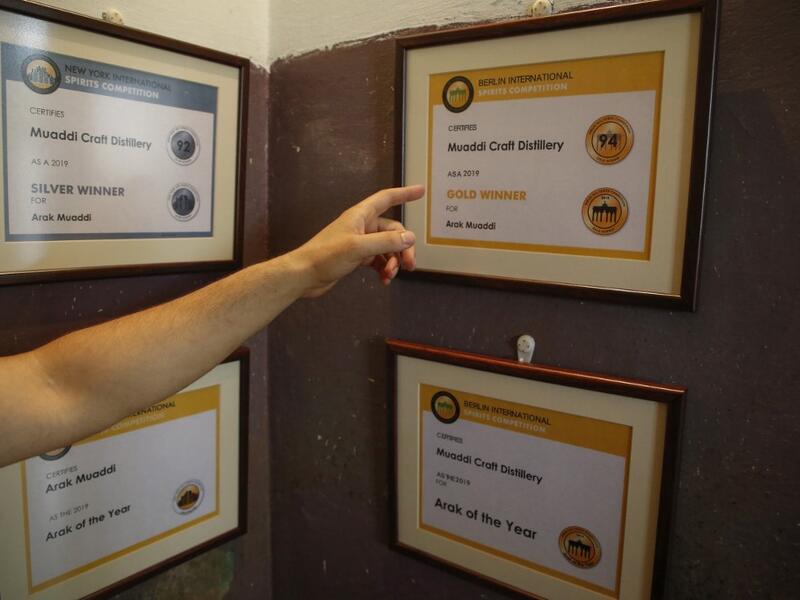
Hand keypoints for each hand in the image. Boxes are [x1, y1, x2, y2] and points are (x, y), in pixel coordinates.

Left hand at [291, 185, 423, 296]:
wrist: (304, 275)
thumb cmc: (326, 256)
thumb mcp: (358, 248)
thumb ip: (385, 242)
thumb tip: (410, 237)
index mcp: (360, 216)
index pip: (386, 199)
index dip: (404, 194)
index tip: (421, 191)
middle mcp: (362, 226)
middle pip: (392, 231)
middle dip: (402, 247)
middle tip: (408, 265)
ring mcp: (360, 242)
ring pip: (386, 247)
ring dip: (393, 261)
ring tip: (391, 275)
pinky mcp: (357, 258)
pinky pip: (378, 260)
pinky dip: (384, 268)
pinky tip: (384, 279)